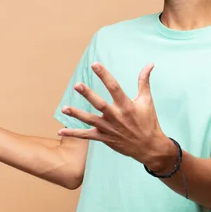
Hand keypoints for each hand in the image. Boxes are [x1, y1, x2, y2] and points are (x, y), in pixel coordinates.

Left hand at [58, 62, 173, 168]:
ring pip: (90, 120)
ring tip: (64, 108)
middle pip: (100, 104)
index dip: (104, 75)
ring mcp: (108, 128)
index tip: (95, 65)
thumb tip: (149, 64)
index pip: (114, 87)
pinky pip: (86, 136)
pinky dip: (73, 134)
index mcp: (126, 105)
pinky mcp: (104, 138)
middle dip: (88, 94)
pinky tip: (61, 131)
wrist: (149, 147)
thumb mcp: (147, 100)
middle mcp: (116, 116)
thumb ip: (144, 81)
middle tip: (77, 85)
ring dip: (77, 114)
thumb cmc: (148, 121)